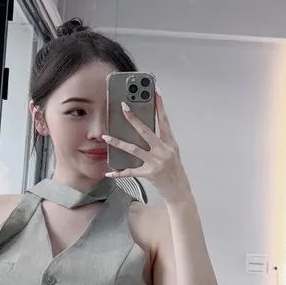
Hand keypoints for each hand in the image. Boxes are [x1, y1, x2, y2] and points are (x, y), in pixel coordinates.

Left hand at [104, 92, 191, 206]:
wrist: (180, 192)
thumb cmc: (175, 172)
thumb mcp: (172, 153)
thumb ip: (161, 142)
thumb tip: (144, 130)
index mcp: (170, 143)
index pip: (164, 120)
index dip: (159, 105)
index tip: (154, 92)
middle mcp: (164, 150)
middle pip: (146, 131)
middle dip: (133, 118)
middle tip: (123, 106)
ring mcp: (157, 162)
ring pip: (133, 149)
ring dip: (118, 142)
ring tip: (105, 136)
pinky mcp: (150, 174)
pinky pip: (130, 172)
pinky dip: (119, 172)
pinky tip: (109, 172)